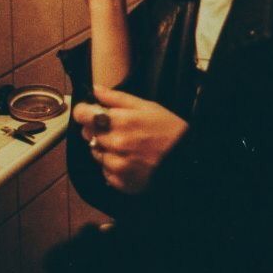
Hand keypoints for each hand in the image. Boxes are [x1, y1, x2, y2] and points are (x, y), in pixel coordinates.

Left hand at [74, 85, 188, 193]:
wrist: (190, 161)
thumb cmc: (170, 130)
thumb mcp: (147, 106)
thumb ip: (117, 98)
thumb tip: (95, 89)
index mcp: (120, 122)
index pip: (83, 115)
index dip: (85, 111)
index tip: (90, 111)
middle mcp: (115, 144)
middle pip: (87, 134)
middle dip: (95, 129)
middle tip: (114, 128)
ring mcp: (117, 166)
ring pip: (95, 154)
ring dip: (104, 148)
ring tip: (124, 145)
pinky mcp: (121, 183)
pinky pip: (106, 172)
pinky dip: (112, 166)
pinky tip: (129, 160)